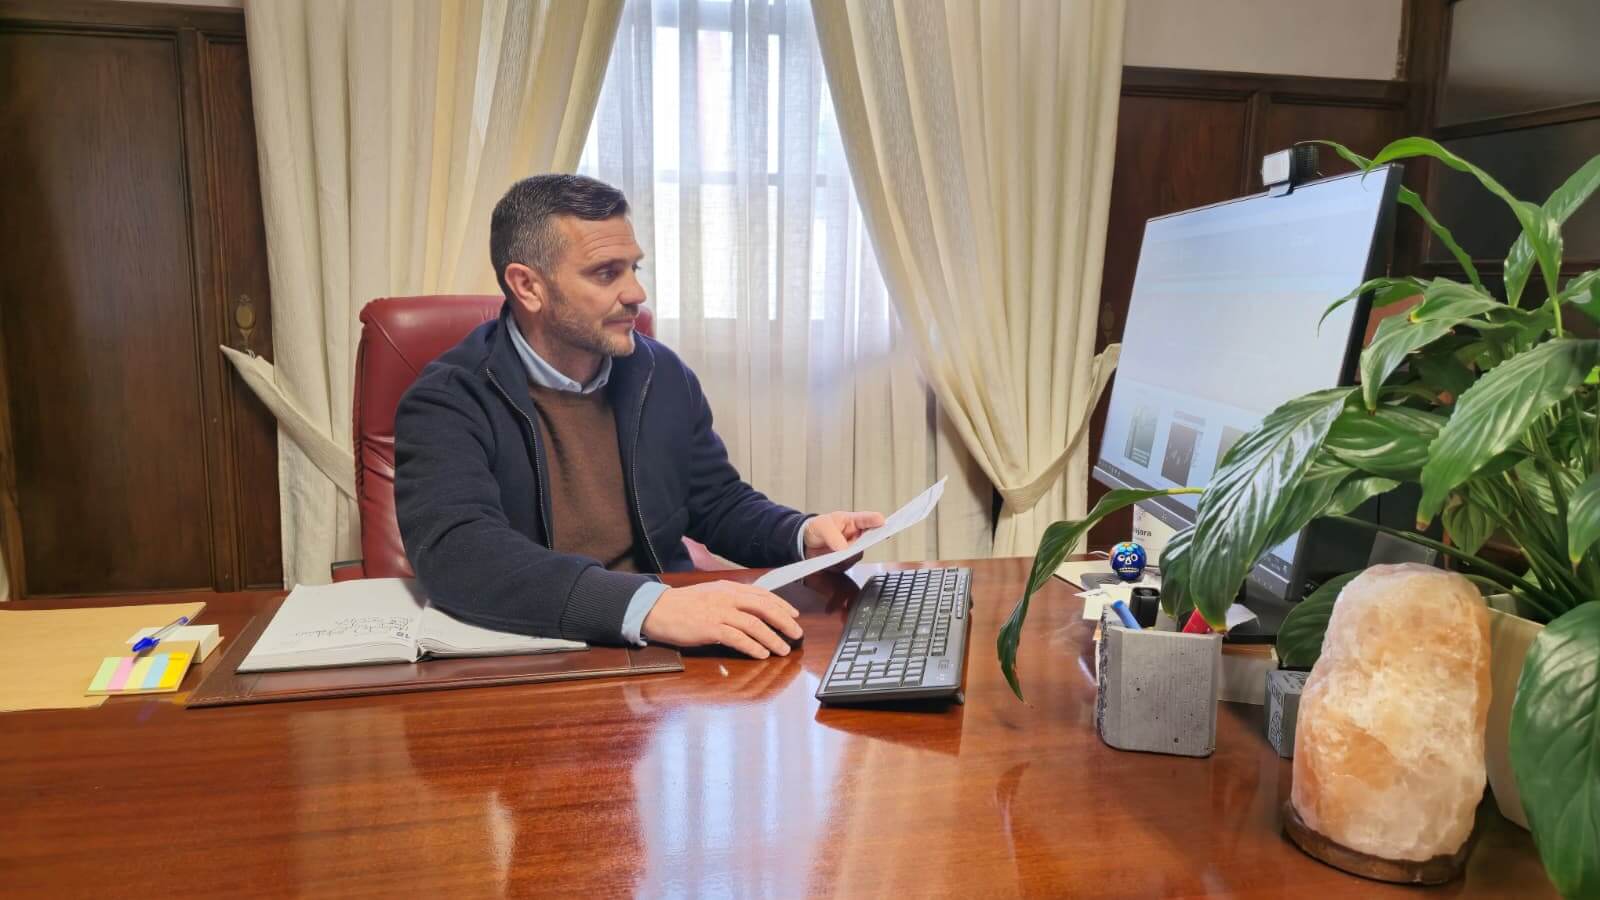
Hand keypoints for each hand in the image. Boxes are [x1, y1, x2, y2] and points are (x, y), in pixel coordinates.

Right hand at [640, 581, 803, 658]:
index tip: (794, 614)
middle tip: (796, 634)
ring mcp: (719, 612)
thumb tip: (750, 608)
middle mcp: (727, 597)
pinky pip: (738, 638)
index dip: (781, 604)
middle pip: (764, 607)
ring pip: (755, 624)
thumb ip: (730, 599)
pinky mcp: (711, 628)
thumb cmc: (682, 605)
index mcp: (728, 588)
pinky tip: (761, 654)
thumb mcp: (710, 594)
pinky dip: (753, 646)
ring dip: (772, 638)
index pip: (762, 594)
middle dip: (784, 621)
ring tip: (783, 649)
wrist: (657, 609)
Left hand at [803, 510, 885, 569]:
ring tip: (834, 552)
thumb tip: (843, 548)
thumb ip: (832, 535)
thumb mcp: (822, 526)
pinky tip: (829, 559)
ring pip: (857, 555)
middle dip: (866, 542)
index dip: (875, 521)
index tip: (881, 521)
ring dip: (846, 556)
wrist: (807, 543)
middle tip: (859, 543)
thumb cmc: (818, 528)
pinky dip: (837, 564)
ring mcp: (852, 549)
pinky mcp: (846, 562)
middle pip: (869, 539)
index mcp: (853, 521)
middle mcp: (856, 536)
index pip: (867, 519)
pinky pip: (846, 565)